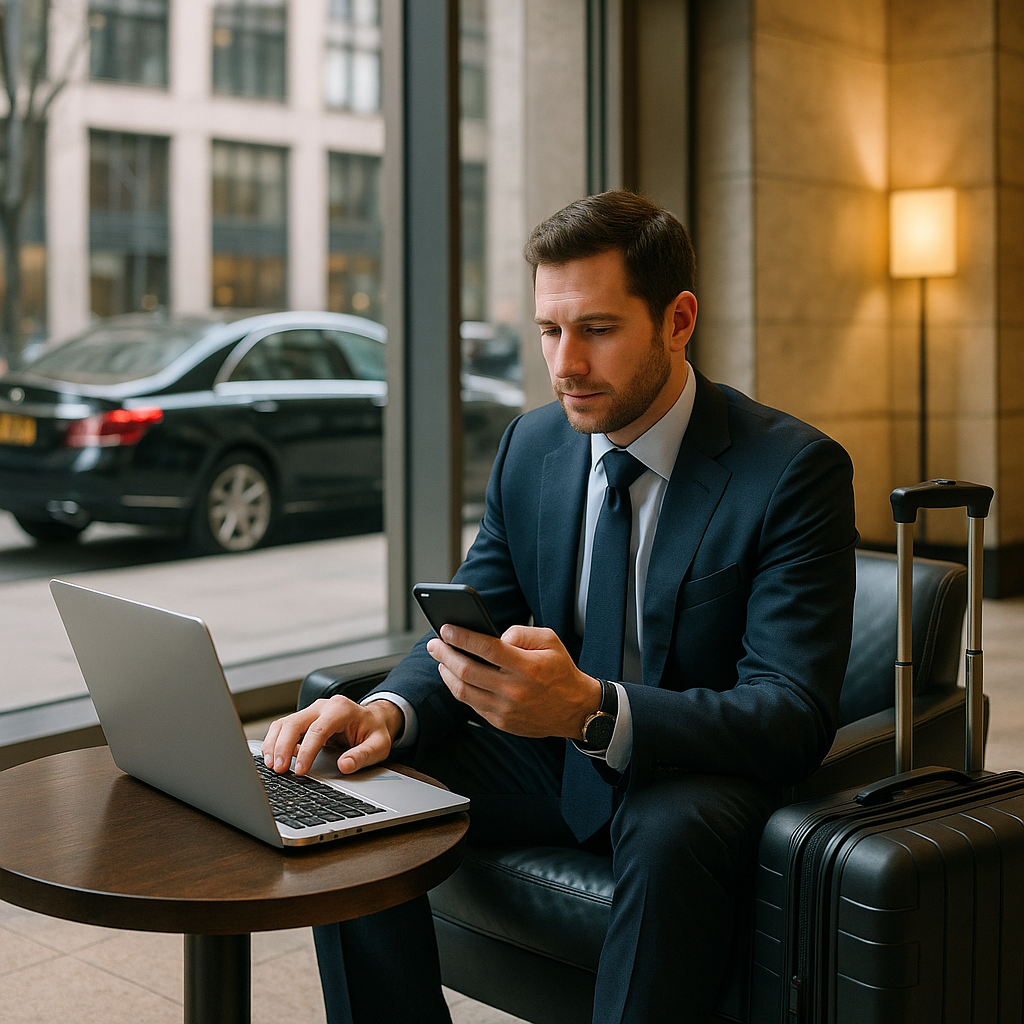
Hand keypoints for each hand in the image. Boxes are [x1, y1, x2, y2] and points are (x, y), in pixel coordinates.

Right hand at [260, 696, 403, 775]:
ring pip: (285, 723)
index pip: (318, 730)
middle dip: (283, 746)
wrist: (374, 720)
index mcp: (341, 709)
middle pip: (295, 723)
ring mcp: (312, 711)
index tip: (300, 770)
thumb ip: (362, 756)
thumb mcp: (378, 746)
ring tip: (272, 765)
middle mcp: (324, 706)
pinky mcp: (305, 719)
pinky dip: (275, 741)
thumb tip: (344, 766)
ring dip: (274, 744)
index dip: (306, 751)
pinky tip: (274, 757)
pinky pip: (284, 727)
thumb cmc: (375, 732)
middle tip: (279, 769)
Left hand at [427, 624, 600, 739]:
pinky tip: (455, 676)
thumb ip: (521, 632)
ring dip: (447, 673)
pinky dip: (459, 688)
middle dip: (446, 654)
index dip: (462, 637)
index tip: (446, 629)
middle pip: (468, 670)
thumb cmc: (560, 670)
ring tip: (441, 659)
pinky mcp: (501, 722)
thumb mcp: (550, 641)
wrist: (575, 710)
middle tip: (435, 643)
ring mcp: (506, 709)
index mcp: (527, 667)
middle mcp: (514, 690)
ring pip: (464, 691)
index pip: (487, 649)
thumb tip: (495, 637)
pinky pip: (472, 704)